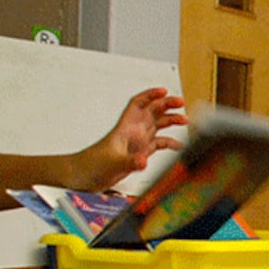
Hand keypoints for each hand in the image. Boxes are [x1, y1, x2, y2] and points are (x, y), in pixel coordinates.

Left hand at [70, 87, 187, 192]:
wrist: (82, 177)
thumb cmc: (90, 166)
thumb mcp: (113, 164)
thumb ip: (130, 162)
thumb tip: (143, 161)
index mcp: (125, 128)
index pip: (138, 104)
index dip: (151, 95)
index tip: (164, 91)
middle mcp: (133, 132)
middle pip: (152, 111)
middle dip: (167, 105)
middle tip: (181, 103)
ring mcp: (137, 142)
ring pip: (157, 125)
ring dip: (171, 121)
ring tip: (185, 120)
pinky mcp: (139, 153)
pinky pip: (158, 143)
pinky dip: (170, 142)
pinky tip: (179, 145)